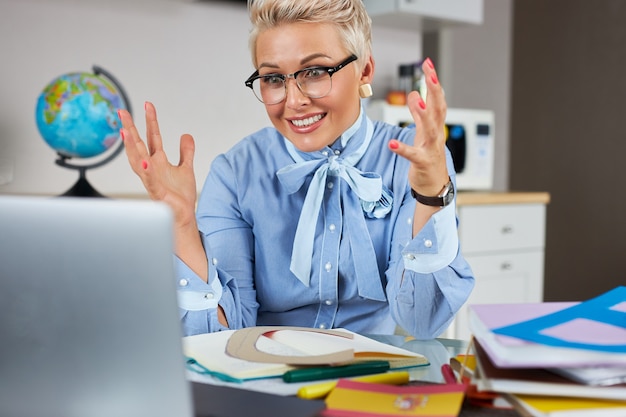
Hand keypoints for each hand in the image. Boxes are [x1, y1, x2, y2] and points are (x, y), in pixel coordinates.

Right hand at [118, 102, 197, 230]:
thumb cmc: (181, 196)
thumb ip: (186, 152)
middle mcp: (151, 168)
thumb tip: (186, 134)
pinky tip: (146, 162)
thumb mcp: (186, 168)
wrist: (183, 217)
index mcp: (158, 161)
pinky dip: (147, 171)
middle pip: (139, 144)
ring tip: (126, 132)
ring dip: (131, 147)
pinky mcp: (156, 192)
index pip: (152, 137)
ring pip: (138, 160)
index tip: (148, 104)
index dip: (151, 121)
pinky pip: (149, 180)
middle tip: (122, 111)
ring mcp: (151, 180)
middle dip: (131, 128)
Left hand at [388, 58, 449, 196]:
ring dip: (424, 114)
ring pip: (430, 128)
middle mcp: (436, 133)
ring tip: (416, 101)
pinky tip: (392, 144)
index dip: (434, 81)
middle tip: (430, 73)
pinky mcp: (422, 162)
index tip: (428, 64)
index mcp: (436, 124)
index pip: (437, 98)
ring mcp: (431, 148)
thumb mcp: (423, 131)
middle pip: (438, 108)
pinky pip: (413, 155)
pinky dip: (403, 149)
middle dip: (435, 90)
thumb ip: (418, 112)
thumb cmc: (428, 155)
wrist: (434, 184)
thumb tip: (413, 93)